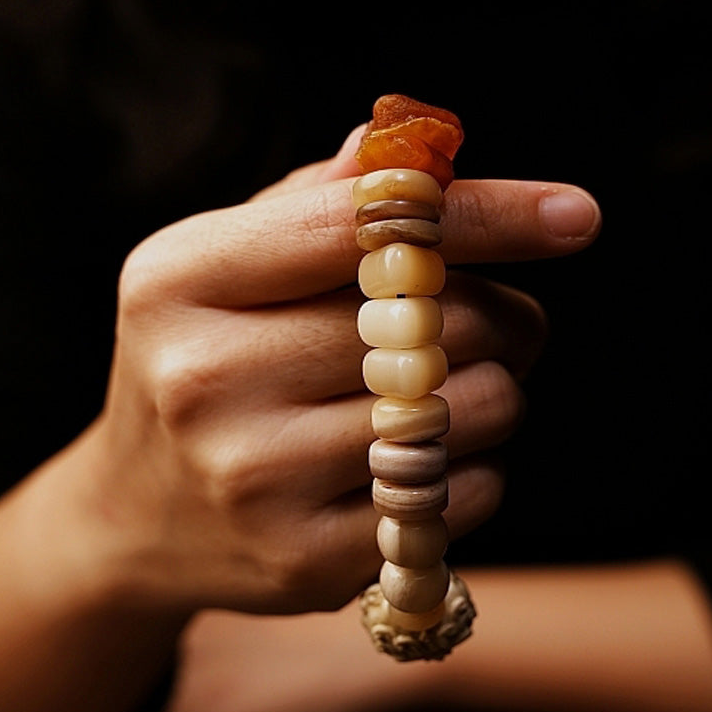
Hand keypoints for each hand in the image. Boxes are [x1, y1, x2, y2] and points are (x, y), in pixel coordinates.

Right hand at [85, 131, 601, 616]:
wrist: (134, 518)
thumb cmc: (203, 365)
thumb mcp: (221, 269)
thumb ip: (317, 205)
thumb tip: (417, 150)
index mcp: (181, 279)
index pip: (365, 225)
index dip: (485, 213)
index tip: (577, 214)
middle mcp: (207, 381)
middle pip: (440, 321)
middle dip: (501, 315)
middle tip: (493, 323)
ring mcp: (255, 482)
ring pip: (471, 411)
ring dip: (496, 392)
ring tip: (449, 394)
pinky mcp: (306, 561)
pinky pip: (460, 498)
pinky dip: (474, 471)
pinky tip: (423, 465)